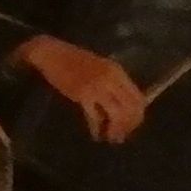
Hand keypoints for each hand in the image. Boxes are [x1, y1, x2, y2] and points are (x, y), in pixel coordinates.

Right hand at [19, 33, 148, 142]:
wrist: (51, 53)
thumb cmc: (73, 60)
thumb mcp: (100, 68)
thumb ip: (113, 84)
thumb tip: (123, 106)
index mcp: (118, 72)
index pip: (139, 98)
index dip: (137, 116)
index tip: (131, 125)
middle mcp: (111, 79)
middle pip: (131, 108)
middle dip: (129, 125)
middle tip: (121, 135)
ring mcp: (97, 87)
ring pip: (117, 114)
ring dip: (116, 129)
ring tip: (111, 137)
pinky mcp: (82, 94)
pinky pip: (95, 116)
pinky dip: (97, 128)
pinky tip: (95, 134)